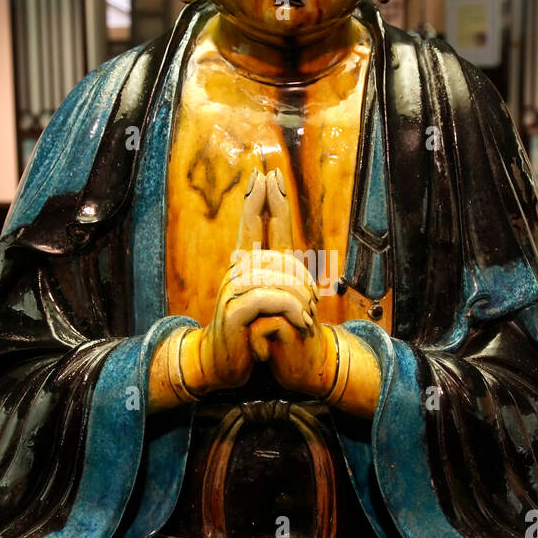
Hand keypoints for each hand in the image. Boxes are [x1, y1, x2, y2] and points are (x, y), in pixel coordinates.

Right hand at [181, 169, 316, 393]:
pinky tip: (301, 324)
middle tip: (312, 307)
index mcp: (244, 268)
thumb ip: (276, 282)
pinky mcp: (234, 313)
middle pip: (276, 255)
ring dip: (300, 302)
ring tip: (307, 322)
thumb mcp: (266, 305)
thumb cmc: (249, 332)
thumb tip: (291, 260)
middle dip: (302, 279)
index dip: (259, 200)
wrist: (224, 364)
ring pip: (277, 280)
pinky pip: (270, 301)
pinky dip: (291, 311)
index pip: (253, 225)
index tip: (264, 173)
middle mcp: (236, 274)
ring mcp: (232, 292)